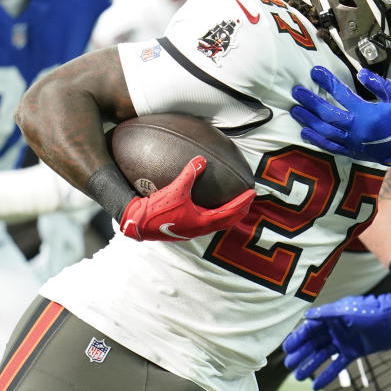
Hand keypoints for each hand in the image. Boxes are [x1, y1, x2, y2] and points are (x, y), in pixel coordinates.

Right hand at [119, 156, 254, 240]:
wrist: (138, 224)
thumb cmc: (156, 210)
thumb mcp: (175, 189)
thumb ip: (189, 173)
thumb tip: (201, 159)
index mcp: (202, 222)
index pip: (230, 212)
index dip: (243, 202)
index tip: (252, 193)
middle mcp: (200, 229)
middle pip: (228, 221)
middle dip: (240, 210)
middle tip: (249, 199)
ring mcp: (192, 231)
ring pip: (217, 223)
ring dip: (228, 214)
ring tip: (234, 204)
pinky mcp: (184, 229)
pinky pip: (206, 222)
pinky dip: (214, 214)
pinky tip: (208, 206)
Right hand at [283, 293, 390, 389]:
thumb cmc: (370, 311)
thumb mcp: (346, 311)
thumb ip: (326, 314)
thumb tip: (306, 316)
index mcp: (332, 317)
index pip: (310, 329)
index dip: (298, 338)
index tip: (287, 349)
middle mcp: (335, 329)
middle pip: (314, 343)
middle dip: (301, 353)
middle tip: (289, 365)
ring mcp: (344, 341)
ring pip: (323, 355)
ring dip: (311, 365)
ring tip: (299, 376)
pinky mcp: (353, 352)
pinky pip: (338, 365)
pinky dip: (327, 375)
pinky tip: (317, 386)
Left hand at [291, 66, 390, 165]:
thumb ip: (378, 84)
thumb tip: (361, 73)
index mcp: (367, 113)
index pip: (341, 94)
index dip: (327, 81)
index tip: (315, 72)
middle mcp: (356, 129)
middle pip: (327, 114)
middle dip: (310, 102)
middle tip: (297, 92)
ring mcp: (353, 143)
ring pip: (324, 132)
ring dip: (309, 120)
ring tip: (296, 110)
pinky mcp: (354, 153)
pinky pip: (331, 147)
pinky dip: (317, 140)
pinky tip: (306, 132)